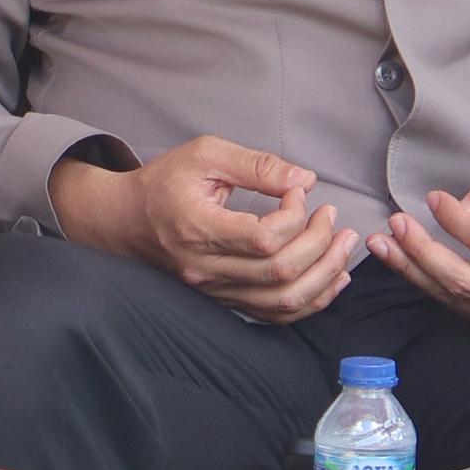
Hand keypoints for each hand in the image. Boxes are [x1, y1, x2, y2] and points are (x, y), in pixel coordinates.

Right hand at [51, 136, 361, 320]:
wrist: (126, 221)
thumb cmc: (164, 183)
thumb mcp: (205, 155)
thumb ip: (257, 165)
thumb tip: (304, 179)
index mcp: (198, 228)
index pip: (263, 238)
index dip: (294, 216)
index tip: (297, 193)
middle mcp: (206, 268)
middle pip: (279, 272)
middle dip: (320, 244)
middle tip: (332, 216)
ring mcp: (215, 291)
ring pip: (282, 301)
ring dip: (324, 275)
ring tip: (342, 246)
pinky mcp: (224, 300)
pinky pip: (275, 314)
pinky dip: (311, 300)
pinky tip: (332, 279)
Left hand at [372, 169, 469, 324]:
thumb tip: (463, 206)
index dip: (456, 221)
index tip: (434, 198)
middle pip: (465, 281)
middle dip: (422, 253)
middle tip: (396, 224)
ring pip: (455, 298)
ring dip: (414, 271)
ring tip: (383, 244)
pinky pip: (458, 305)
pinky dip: (427, 283)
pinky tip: (404, 262)